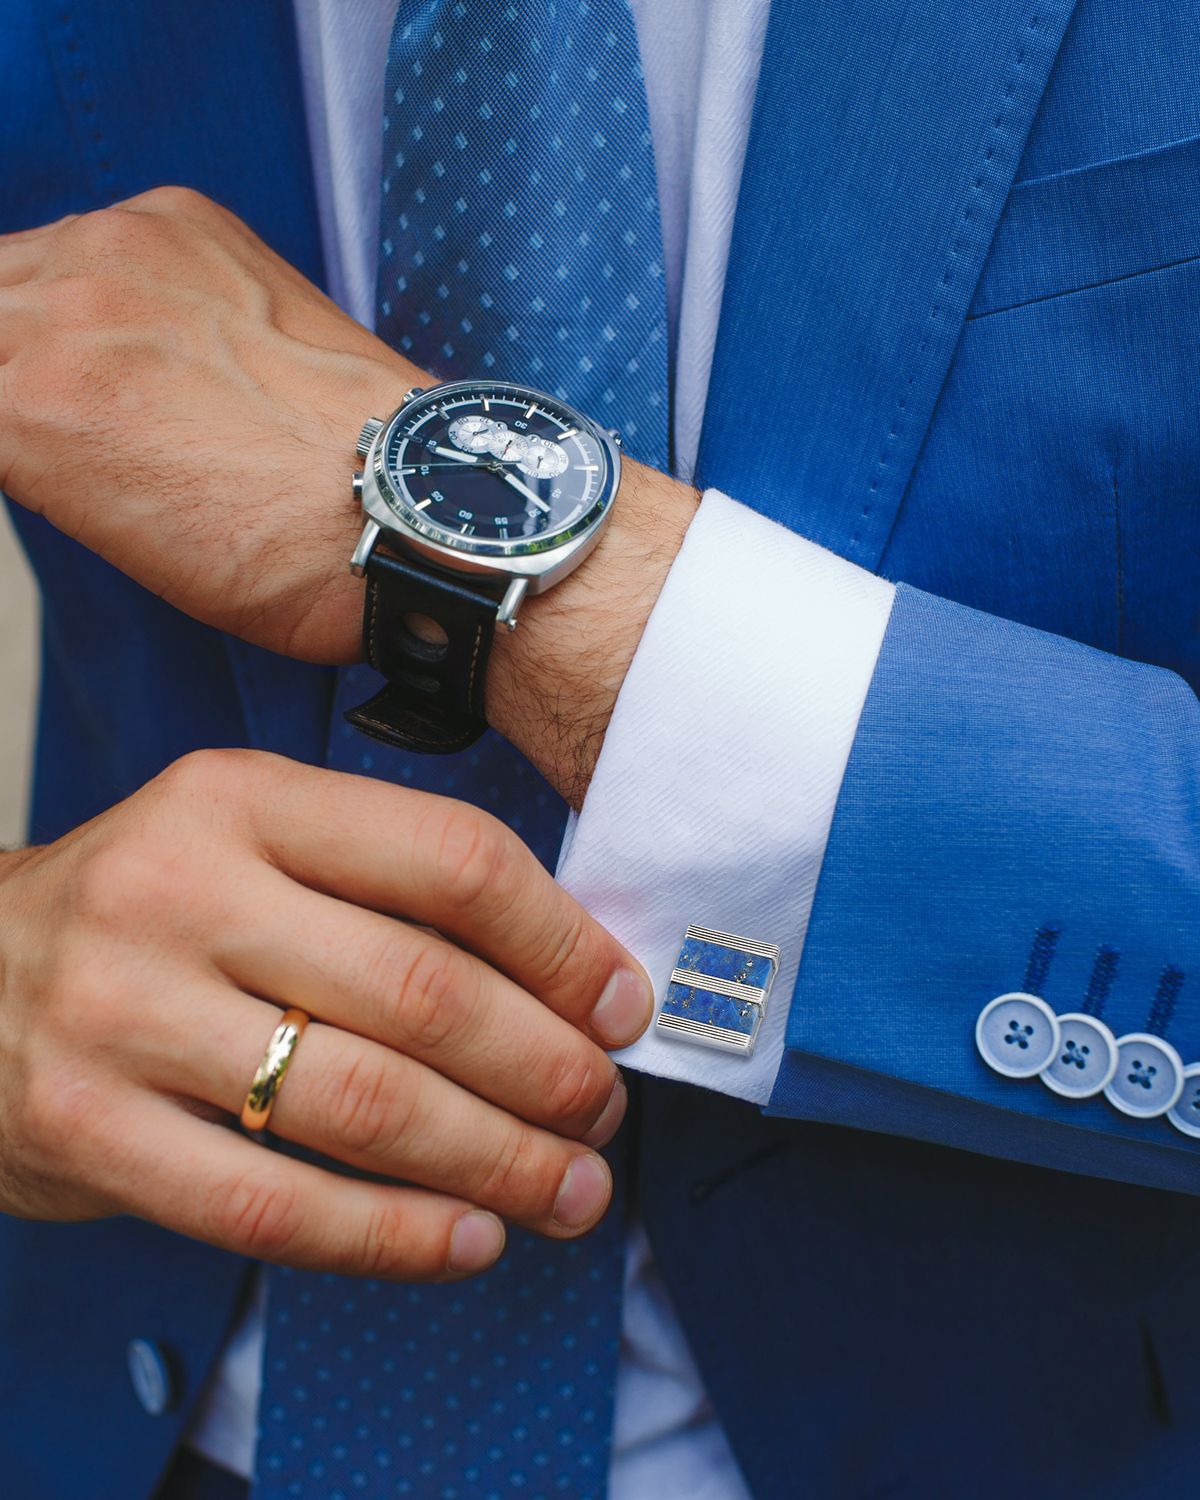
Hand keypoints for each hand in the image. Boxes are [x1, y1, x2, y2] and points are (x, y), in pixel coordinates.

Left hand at [0, 187, 406, 663]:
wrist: (402, 514)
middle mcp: (106, 244)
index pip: (48, 277)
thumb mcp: (278, 353)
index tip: (89, 411)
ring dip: (20, 423)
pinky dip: (15, 470)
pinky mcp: (28, 408)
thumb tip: (138, 401)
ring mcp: (61, 319)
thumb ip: (185, 340)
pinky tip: (82, 506)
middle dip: (26, 379)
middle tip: (93, 453)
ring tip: (97, 485)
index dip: (56, 352)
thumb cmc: (368, 468)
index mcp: (170, 225)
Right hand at [0, 749, 652, 1279]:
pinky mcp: (87, 1132)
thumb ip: (386, 887)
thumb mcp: (253, 842)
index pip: (450, 862)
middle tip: (605, 1110)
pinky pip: (276, 1208)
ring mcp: (122, 1014)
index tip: (622, 1007)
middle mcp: (179, 891)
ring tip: (567, 1190)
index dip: (562, 945)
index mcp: (244, 799)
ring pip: (364, 1108)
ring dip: (495, 1162)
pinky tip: (466, 1240)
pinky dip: (393, 1237)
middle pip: (422, 993)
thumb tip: (570, 978)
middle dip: (547, 1068)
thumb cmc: (155, 909)